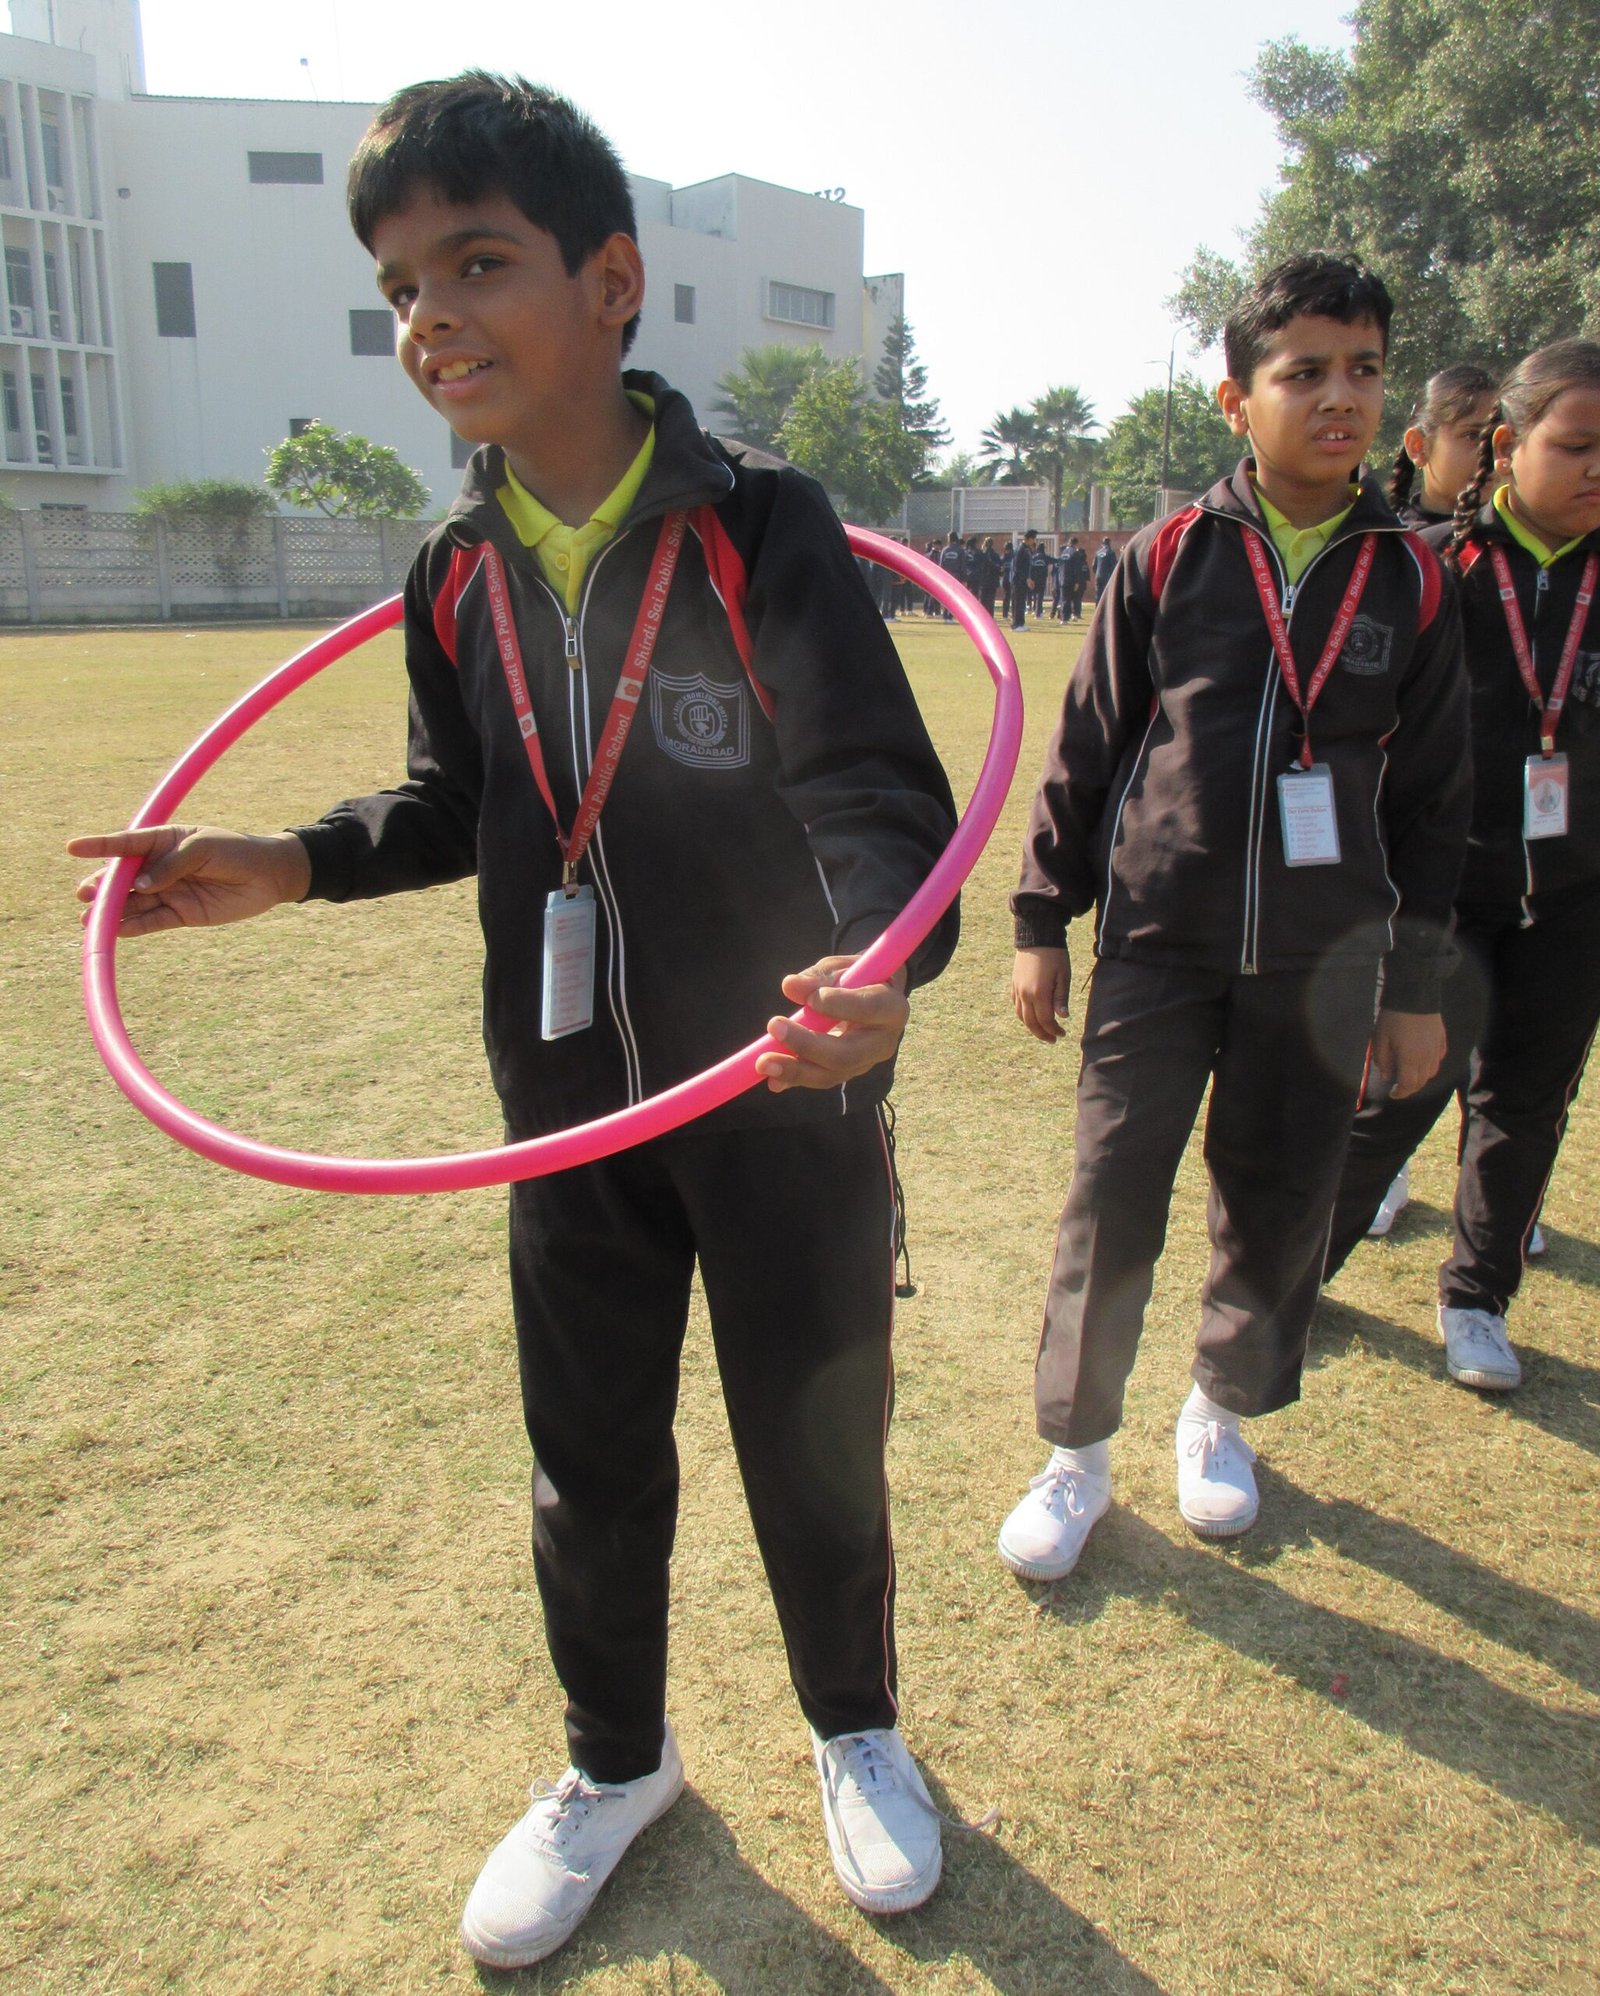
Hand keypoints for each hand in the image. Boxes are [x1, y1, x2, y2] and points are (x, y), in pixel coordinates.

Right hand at [68, 824, 311, 938]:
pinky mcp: (180, 914)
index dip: (99, 846)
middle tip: (84, 893)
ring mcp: (168, 891)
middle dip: (102, 886)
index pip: (126, 843)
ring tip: (89, 920)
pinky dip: (134, 927)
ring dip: (111, 911)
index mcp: (163, 840)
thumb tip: (142, 885)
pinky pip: (152, 921)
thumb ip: (172, 864)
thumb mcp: (204, 848)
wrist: (268, 876)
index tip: (72, 847)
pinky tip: (116, 931)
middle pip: (123, 878)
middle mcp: (160, 867)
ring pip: (133, 902)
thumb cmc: (236, 851)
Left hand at [754, 954, 908, 1092]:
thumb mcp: (841, 969)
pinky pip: (820, 1079)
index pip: (869, 1009)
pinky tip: (773, 1081)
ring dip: (795, 1069)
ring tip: (763, 1063)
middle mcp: (883, 1042)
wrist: (870, 997)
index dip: (840, 1006)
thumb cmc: (856, 978)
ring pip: (831, 1073)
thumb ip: (819, 977)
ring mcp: (865, 1062)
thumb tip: (790, 986)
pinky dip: (794, 1080)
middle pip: (847, 1054)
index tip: (810, 999)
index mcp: (892, 1008)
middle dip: (807, 1045)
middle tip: (774, 1027)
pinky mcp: (846, 1073)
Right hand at [1012, 946, 1071, 1043]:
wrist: (1036, 937)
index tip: (1063, 1034)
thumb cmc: (1055, 956)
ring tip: (1043, 1031)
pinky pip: (1016, 1006)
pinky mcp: (1014, 985)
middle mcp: (1025, 994)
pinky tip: (1032, 1016)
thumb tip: (1062, 1017)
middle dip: (1042, 1034)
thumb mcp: (1063, 976)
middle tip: (1053, 1039)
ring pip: (1021, 1016)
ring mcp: (1017, 990)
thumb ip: (1061, 998)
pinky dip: (1023, 1016)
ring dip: (1032, 1027)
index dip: (1054, 1030)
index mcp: (1039, 993)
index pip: (1045, 1020)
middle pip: (1031, 1022)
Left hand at [1370, 1008, 1446, 1100]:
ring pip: (1431, 1072)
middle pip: (1421, 1082)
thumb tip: (1386, 1077)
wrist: (1414, 996)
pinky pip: (1438, 1059)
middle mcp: (1426, 1058)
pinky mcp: (1442, 1040)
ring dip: (1421, 1078)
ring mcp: (1436, 1049)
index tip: (1392, 1093)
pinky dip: (1430, 1065)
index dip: (1400, 1093)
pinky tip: (1422, 1060)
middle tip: (1399, 1087)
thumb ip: (1383, 1061)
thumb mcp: (1380, 1039)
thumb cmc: (1393, 1018)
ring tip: (1410, 1074)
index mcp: (1410, 1060)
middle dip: (1410, 1088)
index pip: (1408, 1085)